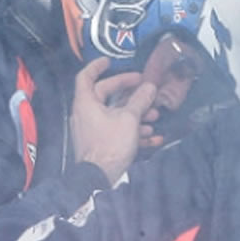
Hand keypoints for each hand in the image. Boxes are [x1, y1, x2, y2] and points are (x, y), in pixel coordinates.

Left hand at [69, 58, 157, 183]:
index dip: (97, 66)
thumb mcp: (129, 119)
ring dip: (134, 112)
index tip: (109, 61)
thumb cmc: (109, 145)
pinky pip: (115, 130)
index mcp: (86, 103)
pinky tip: (150, 135)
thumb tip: (149, 87)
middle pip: (105, 95)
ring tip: (154, 115)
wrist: (99, 179)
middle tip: (143, 86)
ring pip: (114, 114)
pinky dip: (131, 129)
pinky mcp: (98, 143)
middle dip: (127, 91)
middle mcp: (85, 114)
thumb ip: (139, 100)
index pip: (86, 77)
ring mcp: (91, 130)